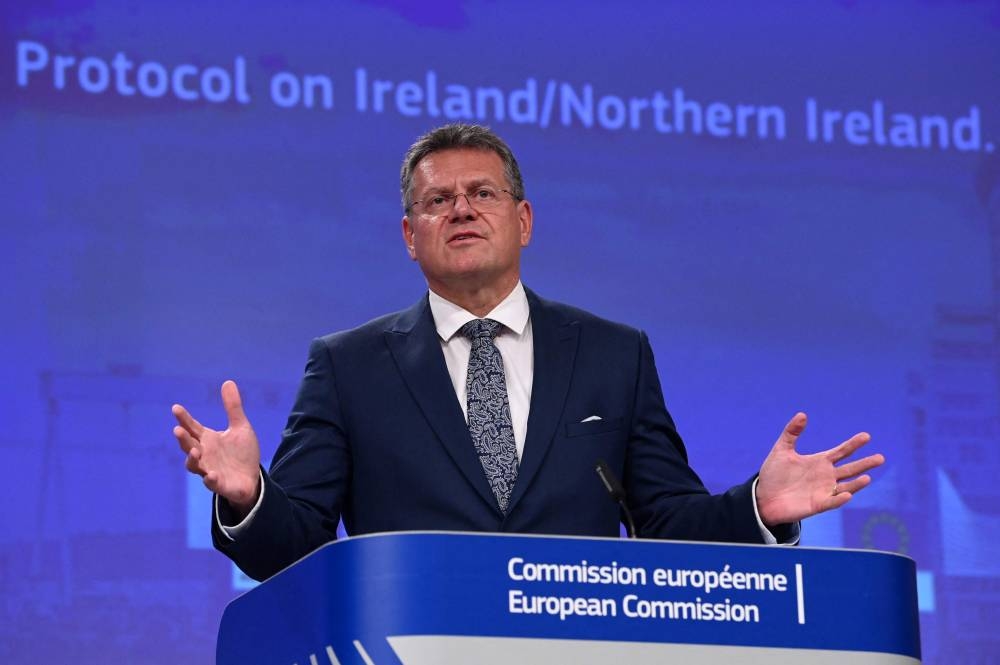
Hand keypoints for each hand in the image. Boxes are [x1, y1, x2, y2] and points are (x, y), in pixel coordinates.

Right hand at [172, 380, 260, 517]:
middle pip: (188, 446)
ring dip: (192, 459)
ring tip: (195, 451)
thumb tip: (228, 381)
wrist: (252, 478)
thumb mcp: (240, 427)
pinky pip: (211, 483)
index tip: (176, 408)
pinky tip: (211, 474)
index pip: (192, 427)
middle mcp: (204, 454)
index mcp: (207, 440)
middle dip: (183, 439)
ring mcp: (209, 469)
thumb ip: (233, 407)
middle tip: (178, 430)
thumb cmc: (242, 453)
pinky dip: (210, 479)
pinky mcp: (218, 484)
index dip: (184, 418)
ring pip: (194, 465)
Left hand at [755, 412, 883, 526]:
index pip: (841, 452)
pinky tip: (847, 494)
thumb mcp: (781, 449)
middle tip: (881, 457)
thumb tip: (802, 414)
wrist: (763, 496)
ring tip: (867, 477)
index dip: (853, 444)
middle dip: (865, 463)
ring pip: (845, 487)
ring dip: (856, 484)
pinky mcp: (817, 505)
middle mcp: (826, 476)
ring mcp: (823, 491)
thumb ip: (791, 433)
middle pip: (850, 469)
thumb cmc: (774, 474)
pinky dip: (839, 499)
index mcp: (820, 462)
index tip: (866, 436)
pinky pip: (831, 502)